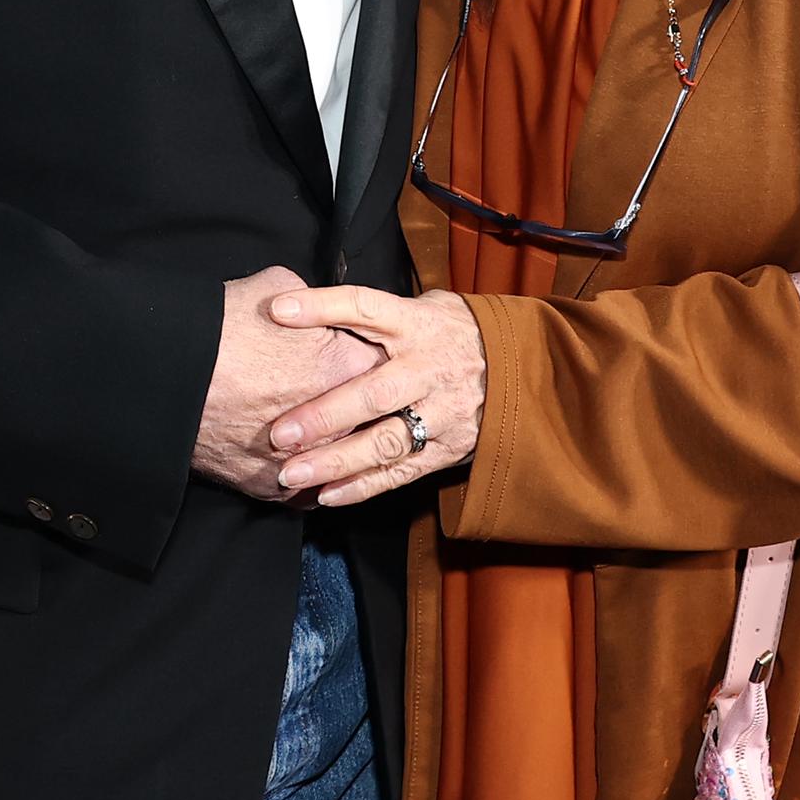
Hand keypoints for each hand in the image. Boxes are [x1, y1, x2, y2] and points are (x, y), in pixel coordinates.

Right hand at [191, 268, 380, 500]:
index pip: (383, 366)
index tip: (364, 357)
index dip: (374, 358)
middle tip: (353, 399)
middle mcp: (337, 421)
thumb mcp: (278, 286)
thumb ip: (314, 302)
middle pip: (370, 420)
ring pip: (339, 462)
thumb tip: (316, 307)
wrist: (168, 372)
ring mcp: (306, 460)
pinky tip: (301, 465)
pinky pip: (304, 490)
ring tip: (326, 436)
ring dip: (336, 450)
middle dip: (364, 410)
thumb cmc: (222, 326)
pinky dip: (304, 479)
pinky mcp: (272, 486)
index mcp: (348, 366)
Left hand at [266, 284, 486, 506]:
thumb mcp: (424, 307)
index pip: (366, 307)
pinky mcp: (450, 448)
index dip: (323, 307)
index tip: (279, 311)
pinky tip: (326, 495)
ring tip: (291, 473)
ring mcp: (442, 411)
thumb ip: (375, 314)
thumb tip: (305, 304)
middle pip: (374, 392)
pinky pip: (402, 471)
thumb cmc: (452, 331)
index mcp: (418, 324)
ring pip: (386, 440)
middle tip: (280, 432)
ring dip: (337, 460)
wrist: (521, 366)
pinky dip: (363, 485)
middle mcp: (429, 367)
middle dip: (325, 415)